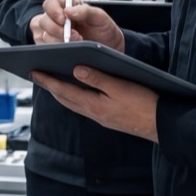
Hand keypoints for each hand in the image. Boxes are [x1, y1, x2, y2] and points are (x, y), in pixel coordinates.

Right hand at [29, 0, 124, 51]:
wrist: (110, 49)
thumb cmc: (104, 31)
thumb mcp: (100, 17)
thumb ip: (86, 11)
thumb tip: (68, 11)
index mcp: (67, 7)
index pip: (50, 4)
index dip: (53, 10)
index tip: (63, 19)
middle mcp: (56, 20)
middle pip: (44, 21)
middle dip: (58, 30)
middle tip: (76, 36)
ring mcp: (51, 34)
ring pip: (43, 37)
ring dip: (59, 42)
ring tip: (77, 44)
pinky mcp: (51, 48)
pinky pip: (44, 49)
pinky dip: (55, 51)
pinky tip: (69, 51)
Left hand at [31, 68, 158, 141]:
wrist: (162, 125)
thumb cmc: (144, 105)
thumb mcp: (120, 86)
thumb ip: (97, 78)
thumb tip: (75, 69)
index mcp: (94, 105)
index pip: (64, 90)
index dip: (47, 80)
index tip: (34, 71)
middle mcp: (94, 113)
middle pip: (65, 99)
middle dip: (50, 86)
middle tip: (38, 75)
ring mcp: (101, 118)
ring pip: (74, 104)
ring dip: (62, 93)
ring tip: (53, 82)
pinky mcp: (108, 119)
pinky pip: (85, 106)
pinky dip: (76, 97)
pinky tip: (78, 92)